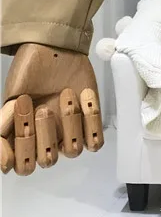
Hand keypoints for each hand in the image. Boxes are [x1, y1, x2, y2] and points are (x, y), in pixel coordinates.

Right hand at [1, 43, 103, 174]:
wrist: (54, 50)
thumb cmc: (29, 75)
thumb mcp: (10, 101)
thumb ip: (2, 130)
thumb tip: (5, 166)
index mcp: (25, 140)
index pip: (25, 167)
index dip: (25, 149)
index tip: (24, 119)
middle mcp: (48, 140)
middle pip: (48, 160)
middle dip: (45, 133)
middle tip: (42, 106)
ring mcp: (70, 131)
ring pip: (73, 150)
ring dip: (69, 123)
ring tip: (65, 94)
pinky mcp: (90, 119)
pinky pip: (96, 139)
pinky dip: (91, 119)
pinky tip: (84, 95)